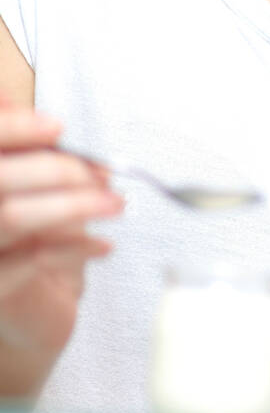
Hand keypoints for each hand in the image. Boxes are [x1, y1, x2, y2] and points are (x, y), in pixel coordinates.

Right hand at [0, 95, 124, 355]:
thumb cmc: (25, 242)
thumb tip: (5, 96)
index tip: (57, 126)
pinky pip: (32, 259)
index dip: (14, 128)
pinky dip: (75, 247)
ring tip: (115, 204)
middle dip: (58, 169)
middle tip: (104, 172)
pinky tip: (105, 245)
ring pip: (14, 217)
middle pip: (0, 179)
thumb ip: (14, 146)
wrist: (30, 315)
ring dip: (73, 205)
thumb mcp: (24, 187)